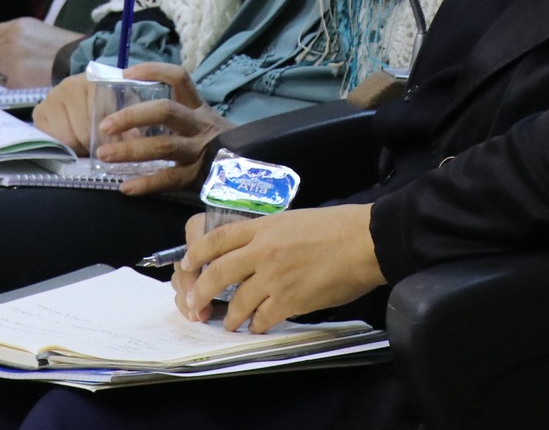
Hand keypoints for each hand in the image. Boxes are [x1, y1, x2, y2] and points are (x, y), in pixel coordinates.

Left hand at [0, 18, 82, 88]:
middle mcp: (9, 39)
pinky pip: (4, 82)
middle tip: (19, 66)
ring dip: (5, 73)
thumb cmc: (62, 47)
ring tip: (27, 72)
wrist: (76, 62)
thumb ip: (13, 36)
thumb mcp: (36, 32)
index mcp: (16, 25)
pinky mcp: (11, 76)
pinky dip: (13, 84)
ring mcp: (8, 58)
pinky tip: (29, 80)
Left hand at [28, 64, 229, 195]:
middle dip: (132, 116)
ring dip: (130, 150)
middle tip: (106, 125)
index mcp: (198, 108)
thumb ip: (178, 118)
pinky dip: (145, 184)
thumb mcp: (203, 124)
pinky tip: (125, 188)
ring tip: (104, 154)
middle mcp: (199, 125)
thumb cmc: (220, 146)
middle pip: (165, 112)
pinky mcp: (198, 177)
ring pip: (164, 147)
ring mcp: (200, 151)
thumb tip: (133, 114)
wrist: (256, 173)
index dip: (153, 71)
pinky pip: (169, 179)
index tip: (126, 74)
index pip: (179, 78)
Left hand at [171, 206, 384, 332]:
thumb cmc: (334, 228)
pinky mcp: (290, 300)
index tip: (186, 265)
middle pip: (217, 273)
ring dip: (230, 317)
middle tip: (194, 305)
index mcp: (262, 228)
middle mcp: (262, 251)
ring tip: (230, 323)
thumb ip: (268, 236)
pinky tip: (258, 327)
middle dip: (200, 292)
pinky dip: (257, 326)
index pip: (216, 239)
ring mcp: (274, 277)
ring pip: (238, 302)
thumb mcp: (292, 221)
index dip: (195, 254)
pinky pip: (263, 319)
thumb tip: (253, 253)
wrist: (362, 241)